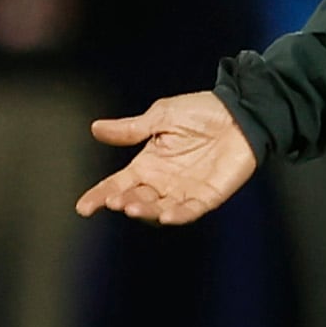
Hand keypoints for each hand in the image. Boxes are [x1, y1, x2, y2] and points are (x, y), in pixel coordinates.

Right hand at [75, 91, 257, 224]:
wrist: (241, 111)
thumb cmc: (202, 111)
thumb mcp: (162, 115)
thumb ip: (131, 128)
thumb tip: (96, 128)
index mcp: (148, 163)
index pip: (118, 183)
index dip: (100, 195)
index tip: (84, 206)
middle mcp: (163, 182)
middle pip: (136, 199)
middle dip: (124, 202)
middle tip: (116, 200)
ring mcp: (184, 191)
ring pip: (159, 209)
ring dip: (146, 211)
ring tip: (133, 206)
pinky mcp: (208, 196)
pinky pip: (190, 211)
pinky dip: (178, 215)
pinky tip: (167, 215)